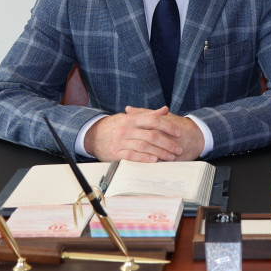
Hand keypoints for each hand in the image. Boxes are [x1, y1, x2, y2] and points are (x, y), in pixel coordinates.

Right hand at [84, 106, 203, 161]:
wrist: (92, 134)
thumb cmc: (115, 126)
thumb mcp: (130, 117)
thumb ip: (148, 114)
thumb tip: (165, 109)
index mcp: (132, 118)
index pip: (153, 120)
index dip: (167, 126)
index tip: (178, 133)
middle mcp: (127, 129)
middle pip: (151, 135)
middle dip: (167, 143)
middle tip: (178, 149)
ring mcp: (121, 141)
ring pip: (144, 146)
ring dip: (160, 152)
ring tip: (170, 157)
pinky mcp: (115, 153)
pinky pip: (132, 156)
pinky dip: (144, 158)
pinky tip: (154, 160)